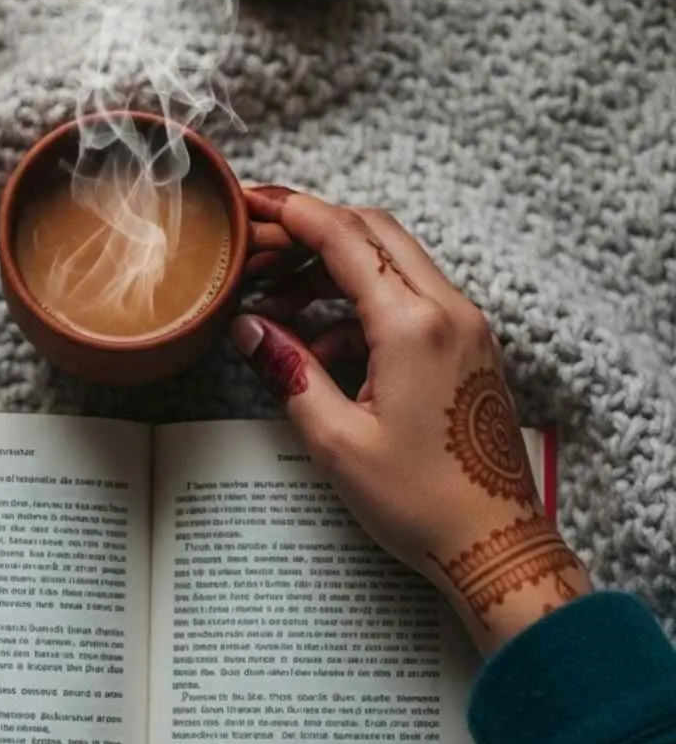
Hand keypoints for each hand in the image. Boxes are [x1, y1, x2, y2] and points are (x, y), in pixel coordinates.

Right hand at [234, 188, 591, 651]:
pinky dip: (362, 307)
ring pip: (393, 264)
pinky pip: (411, 300)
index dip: (291, 213)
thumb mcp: (335, 440)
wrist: (494, 541)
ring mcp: (465, 327)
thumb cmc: (421, 500)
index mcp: (413, 325)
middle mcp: (448, 311)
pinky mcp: (468, 348)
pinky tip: (324, 351)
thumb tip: (249, 329)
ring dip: (334, 273)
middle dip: (312, 232)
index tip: (251, 202)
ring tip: (278, 311)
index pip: (344, 238)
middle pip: (374, 233)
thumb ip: (289, 372)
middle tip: (258, 250)